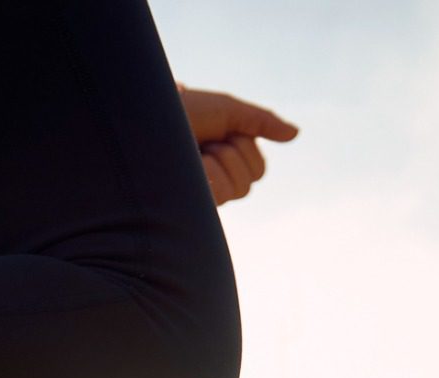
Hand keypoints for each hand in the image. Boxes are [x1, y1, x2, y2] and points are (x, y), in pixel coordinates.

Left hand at [176, 84, 296, 205]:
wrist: (143, 116)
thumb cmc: (180, 110)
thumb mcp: (226, 110)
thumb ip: (259, 122)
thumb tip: (295, 134)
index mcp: (222, 160)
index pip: (256, 170)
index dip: (245, 148)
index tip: (221, 131)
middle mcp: (211, 182)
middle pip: (248, 183)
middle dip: (233, 154)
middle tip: (207, 141)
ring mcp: (198, 196)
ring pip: (236, 190)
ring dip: (220, 163)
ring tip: (195, 152)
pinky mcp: (187, 206)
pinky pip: (218, 196)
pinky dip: (208, 176)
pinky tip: (188, 168)